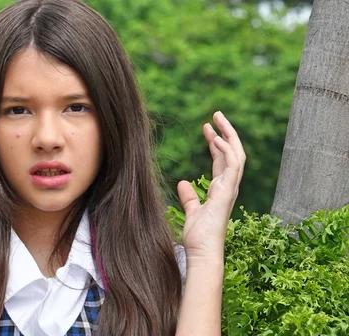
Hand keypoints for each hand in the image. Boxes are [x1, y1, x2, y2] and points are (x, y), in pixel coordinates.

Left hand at [178, 111, 245, 263]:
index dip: (216, 143)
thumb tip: (183, 182)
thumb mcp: (191, 211)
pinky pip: (232, 166)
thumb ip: (189, 197)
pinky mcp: (228, 192)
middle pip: (232, 153)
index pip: (222, 159)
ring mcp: (230, 189)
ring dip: (228, 135)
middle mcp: (228, 186)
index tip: (207, 127)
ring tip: (217, 118)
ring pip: (236, 155)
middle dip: (226, 132)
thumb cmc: (198, 236)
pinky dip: (226, 150)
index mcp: (221, 189)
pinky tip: (216, 138)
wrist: (202, 252)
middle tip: (216, 114)